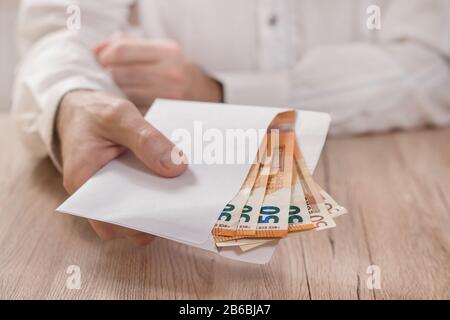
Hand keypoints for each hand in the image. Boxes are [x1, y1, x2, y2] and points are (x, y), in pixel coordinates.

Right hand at [57, 90, 187, 244]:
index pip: (110, 220)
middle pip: (126, 221)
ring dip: (158, 206)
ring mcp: (108, 192)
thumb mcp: (119, 116)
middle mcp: (93, 195)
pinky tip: (176, 181)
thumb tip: (176, 168)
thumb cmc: (94, 112)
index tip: (166, 215)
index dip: (137, 225)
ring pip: (135, 211)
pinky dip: (157, 191)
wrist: (81, 107)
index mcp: (83, 182)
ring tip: (183, 193)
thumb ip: (146, 140)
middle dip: (154, 217)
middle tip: (183, 204)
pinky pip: (141, 195)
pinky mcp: (122, 185)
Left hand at [93, 34, 222, 110]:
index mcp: (167, 52)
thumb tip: (97, 50)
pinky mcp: (167, 115)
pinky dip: (126, 108)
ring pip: (125, 95)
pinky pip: (136, 111)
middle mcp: (171, 73)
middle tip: (104, 79)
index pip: (121, 51)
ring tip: (114, 91)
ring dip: (114, 94)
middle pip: (120, 74)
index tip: (99, 61)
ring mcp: (170, 96)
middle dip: (106, 76)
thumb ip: (128, 45)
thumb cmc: (174, 69)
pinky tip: (126, 105)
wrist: (203, 94)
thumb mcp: (158, 50)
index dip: (104, 56)